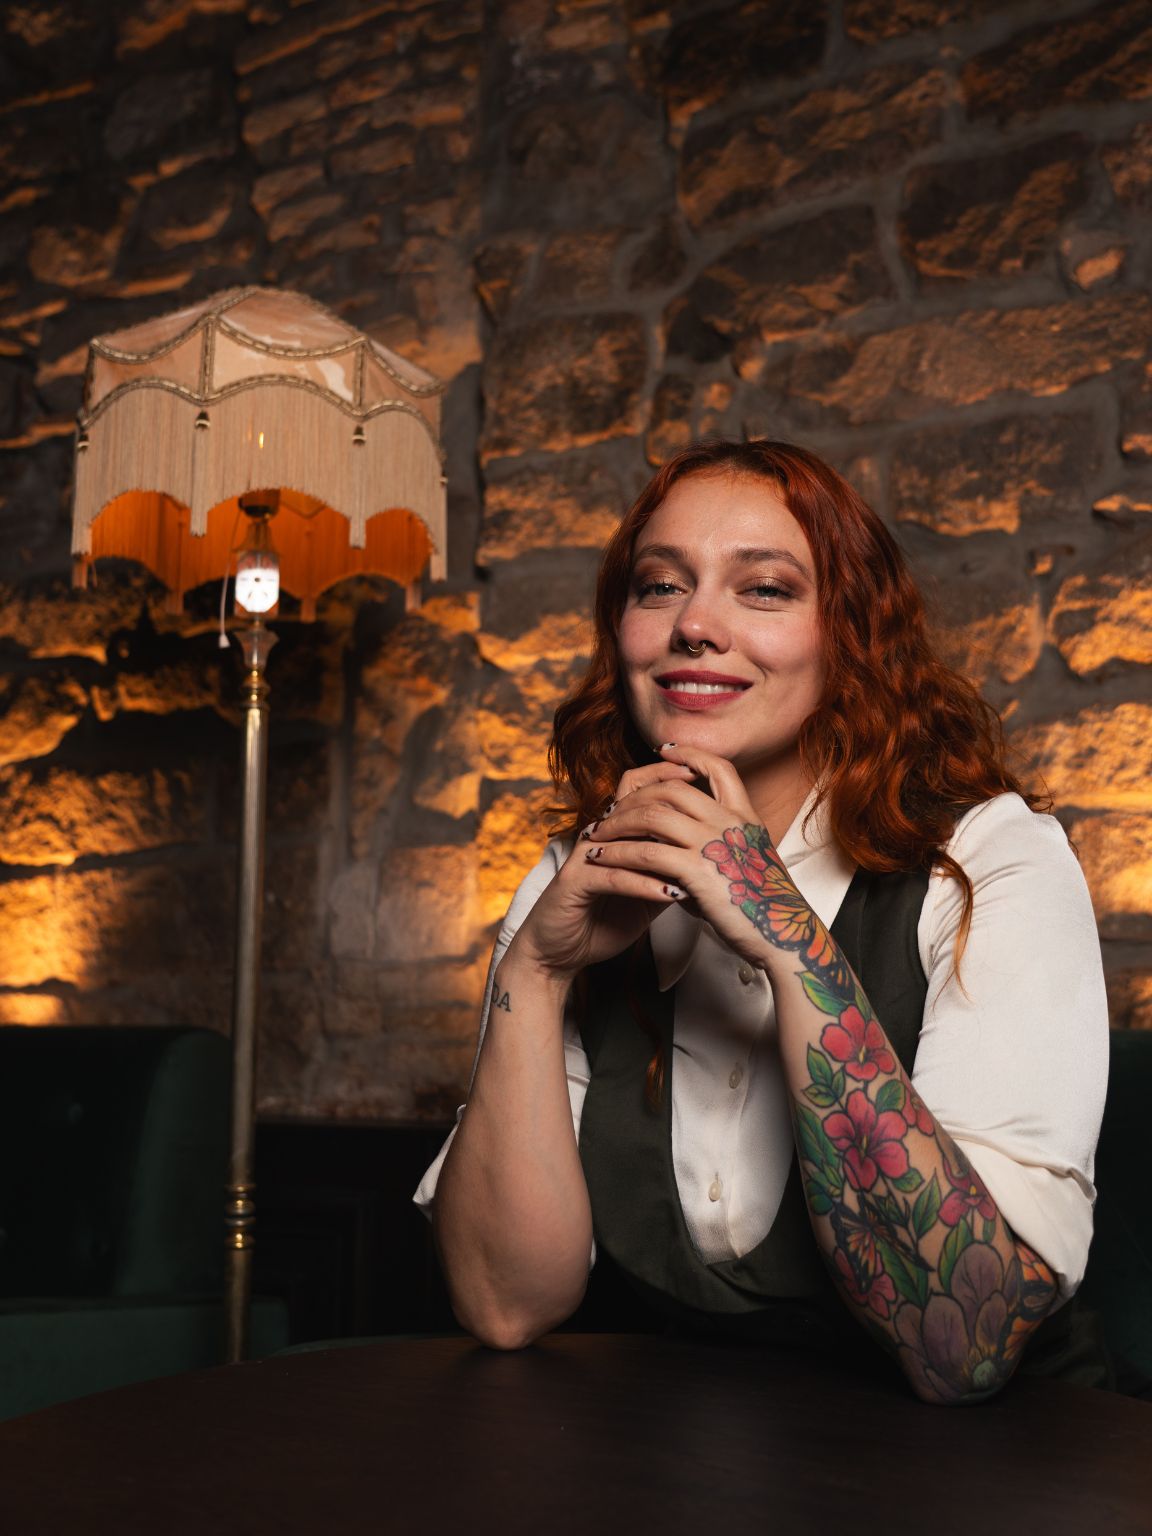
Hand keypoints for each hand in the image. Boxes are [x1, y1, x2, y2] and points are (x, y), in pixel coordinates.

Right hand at [506, 756, 700, 982]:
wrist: (559, 952)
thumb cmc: (602, 920)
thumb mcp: (646, 892)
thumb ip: (669, 872)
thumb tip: (710, 860)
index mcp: (614, 832)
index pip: (638, 788)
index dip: (667, 778)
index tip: (704, 779)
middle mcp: (599, 836)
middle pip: (633, 803)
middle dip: (671, 803)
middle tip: (707, 810)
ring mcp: (585, 857)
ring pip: (627, 838)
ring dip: (665, 848)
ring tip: (700, 859)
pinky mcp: (574, 882)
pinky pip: (614, 876)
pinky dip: (645, 884)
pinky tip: (672, 893)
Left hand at [579, 745, 798, 973]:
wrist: (785, 936)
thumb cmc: (764, 909)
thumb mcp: (746, 866)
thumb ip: (715, 852)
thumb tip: (677, 861)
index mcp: (746, 817)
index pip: (719, 768)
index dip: (691, 755)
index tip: (665, 751)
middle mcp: (730, 822)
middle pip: (672, 788)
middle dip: (634, 797)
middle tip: (610, 812)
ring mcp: (714, 843)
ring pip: (651, 815)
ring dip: (617, 823)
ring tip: (596, 835)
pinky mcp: (697, 870)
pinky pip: (645, 852)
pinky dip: (617, 853)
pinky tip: (600, 859)